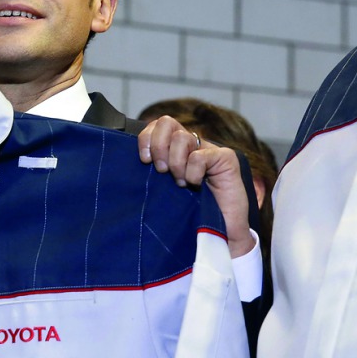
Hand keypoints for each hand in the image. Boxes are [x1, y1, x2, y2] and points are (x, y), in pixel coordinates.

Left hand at [139, 116, 255, 257]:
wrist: (223, 234)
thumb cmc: (192, 215)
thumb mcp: (165, 192)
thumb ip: (153, 175)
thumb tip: (131, 163)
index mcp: (176, 149)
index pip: (156, 126)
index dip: (146, 138)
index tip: (144, 160)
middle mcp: (192, 145)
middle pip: (167, 123)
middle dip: (158, 146)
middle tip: (161, 171)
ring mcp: (209, 150)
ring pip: (182, 137)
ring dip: (176, 162)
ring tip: (181, 183)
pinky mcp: (225, 159)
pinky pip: (199, 156)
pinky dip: (192, 172)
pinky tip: (196, 184)